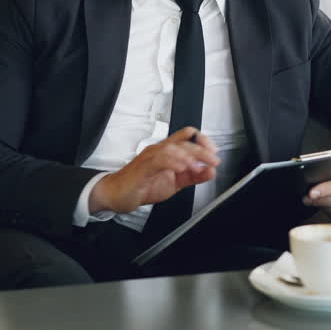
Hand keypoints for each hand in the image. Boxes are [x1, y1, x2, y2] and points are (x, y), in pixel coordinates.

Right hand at [89, 127, 219, 213]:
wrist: (116, 194)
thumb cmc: (142, 185)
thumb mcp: (174, 183)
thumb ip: (193, 177)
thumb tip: (210, 171)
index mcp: (167, 151)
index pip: (187, 135)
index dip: (203, 140)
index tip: (214, 152)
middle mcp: (159, 150)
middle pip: (184, 142)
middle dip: (202, 150)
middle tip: (213, 160)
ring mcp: (150, 157)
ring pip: (172, 148)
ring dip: (189, 157)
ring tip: (198, 167)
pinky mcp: (142, 167)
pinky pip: (158, 160)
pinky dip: (172, 163)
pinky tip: (181, 169)